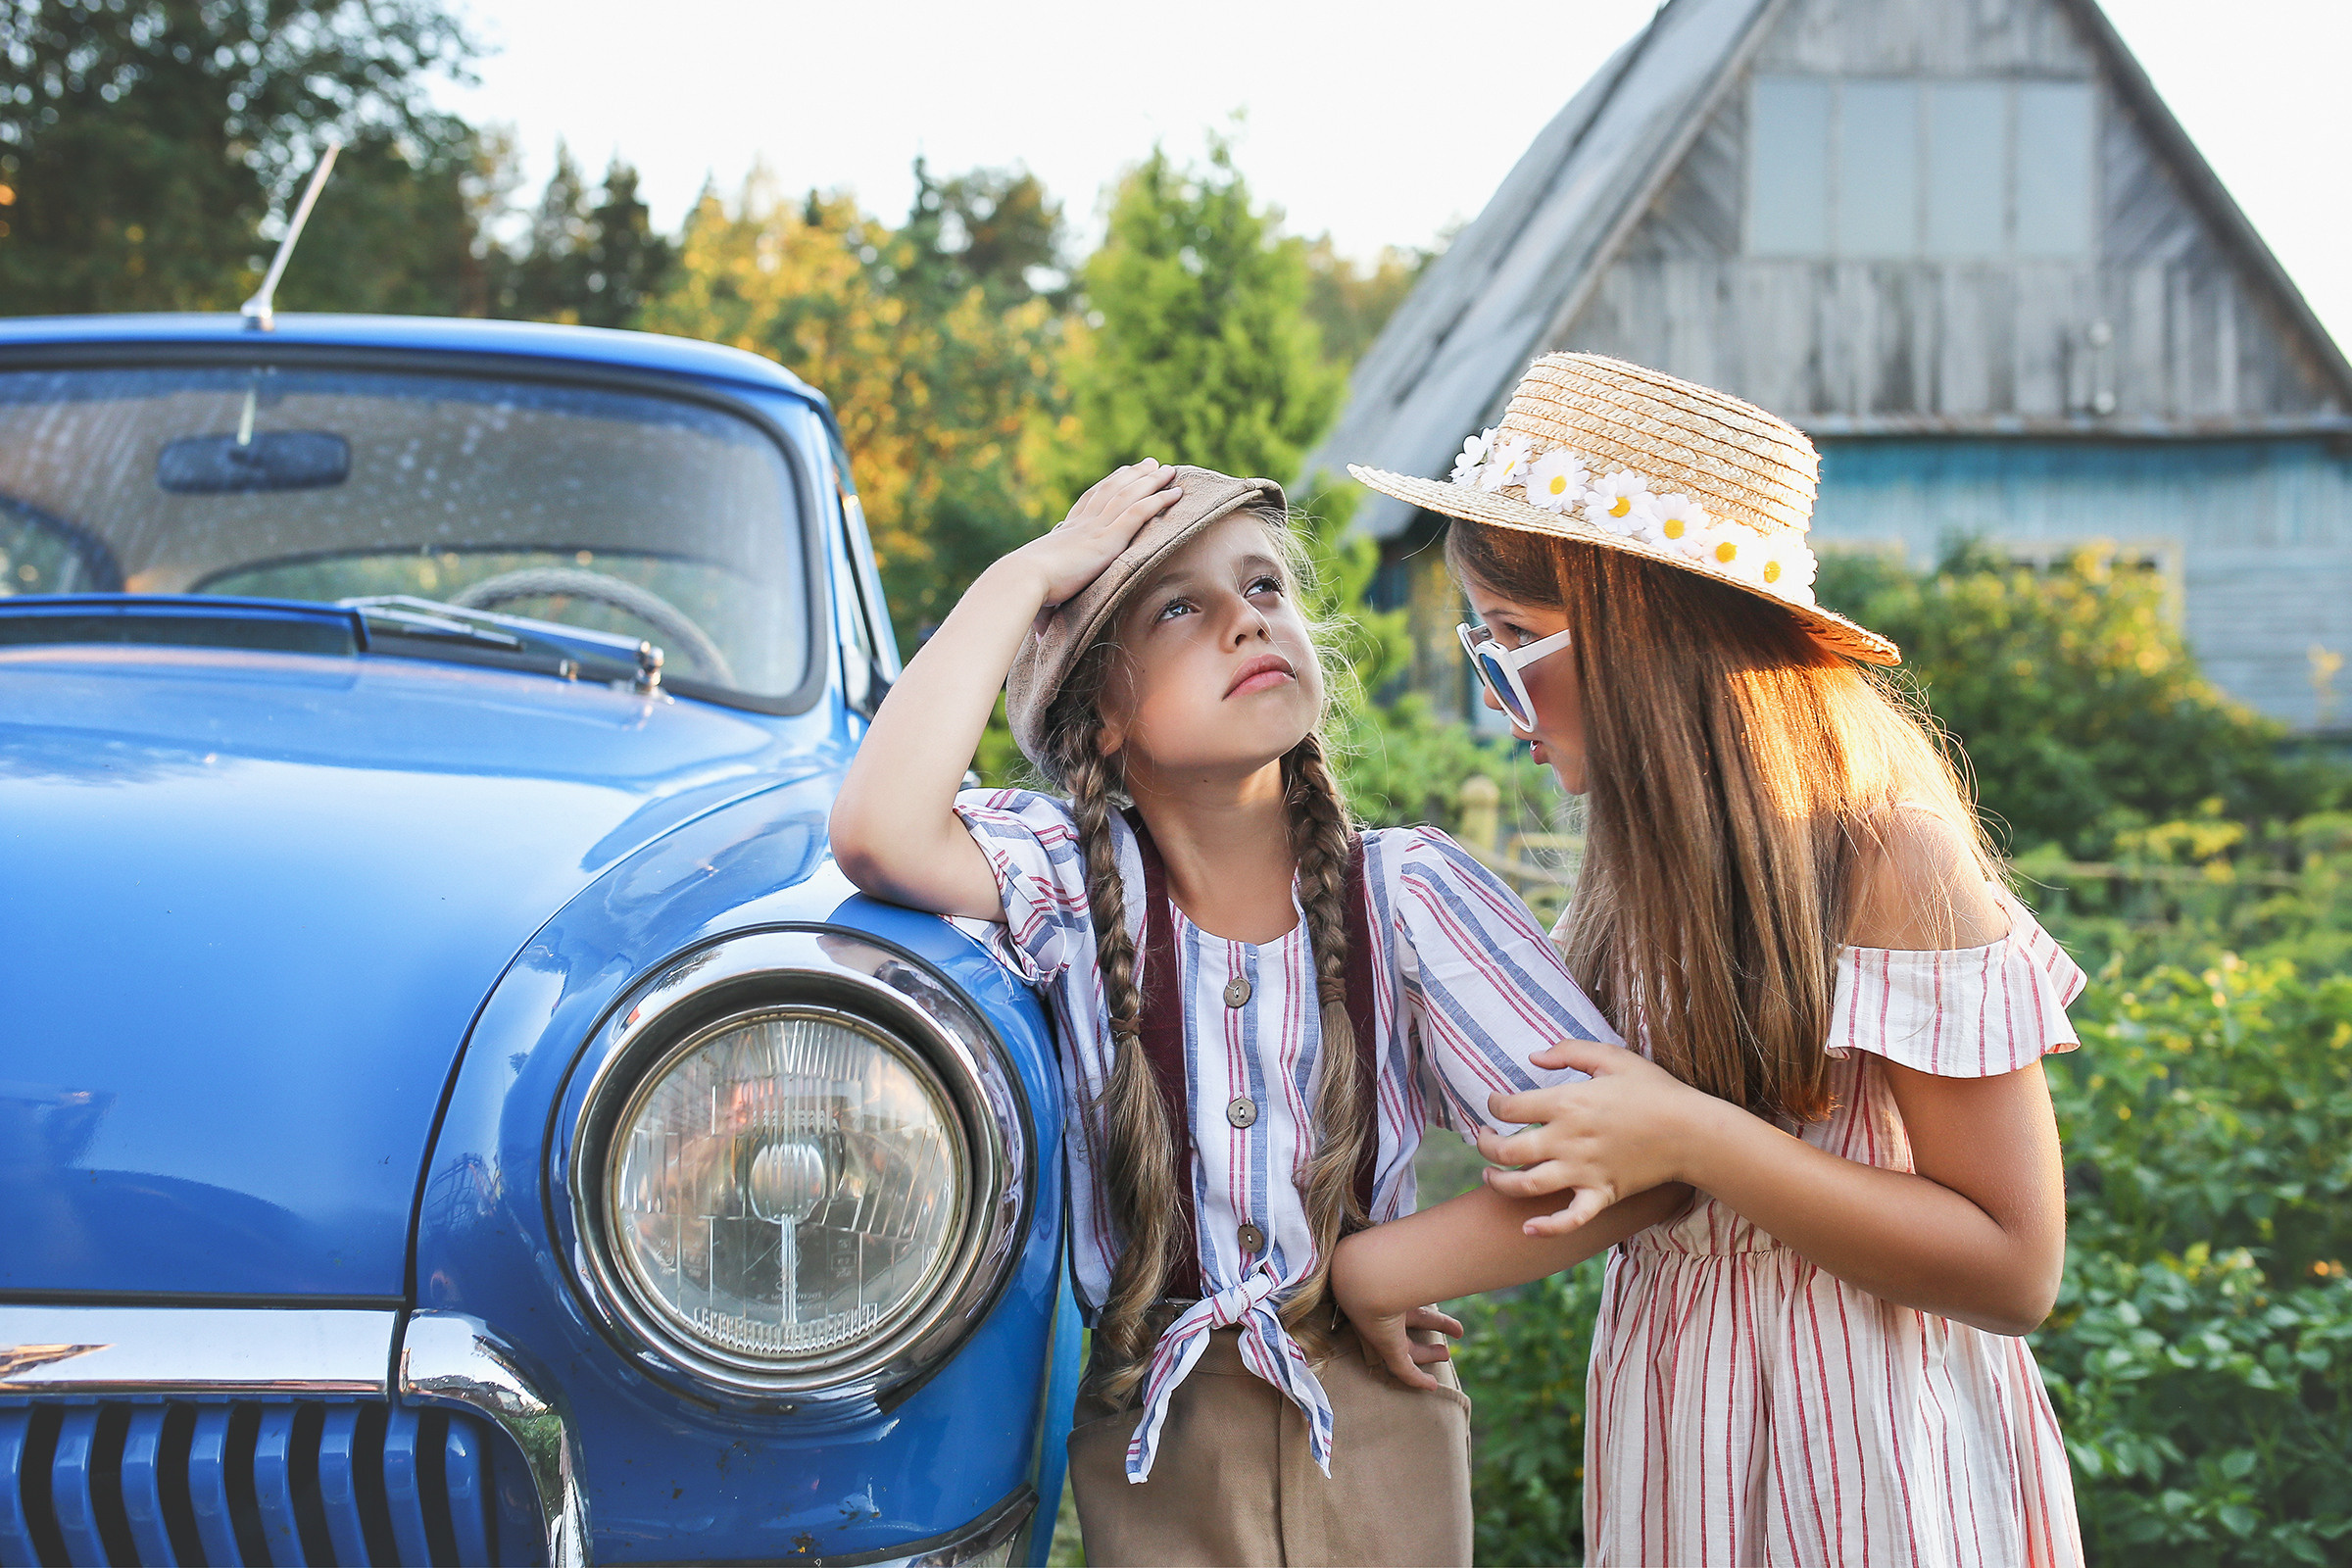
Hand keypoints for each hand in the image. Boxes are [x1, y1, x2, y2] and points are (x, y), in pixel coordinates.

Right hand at [1010, 460, 1183, 607]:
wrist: (1024, 580)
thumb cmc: (1026, 593)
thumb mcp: (1040, 597)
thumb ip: (1047, 612)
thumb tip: (1042, 640)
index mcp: (1066, 534)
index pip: (1090, 503)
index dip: (1107, 485)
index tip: (1120, 474)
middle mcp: (1083, 525)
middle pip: (1113, 491)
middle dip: (1133, 476)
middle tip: (1151, 464)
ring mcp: (1097, 529)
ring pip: (1130, 496)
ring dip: (1151, 481)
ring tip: (1169, 470)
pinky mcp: (1108, 538)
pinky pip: (1139, 512)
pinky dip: (1158, 500)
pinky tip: (1174, 492)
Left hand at [1332, 1228, 1463, 1390]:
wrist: (1365, 1277)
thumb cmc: (1387, 1262)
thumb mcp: (1414, 1258)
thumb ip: (1428, 1245)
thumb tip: (1450, 1231)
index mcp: (1395, 1290)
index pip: (1417, 1299)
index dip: (1435, 1304)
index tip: (1451, 1303)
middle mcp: (1389, 1311)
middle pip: (1416, 1323)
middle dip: (1437, 1326)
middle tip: (1458, 1331)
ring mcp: (1387, 1332)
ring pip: (1409, 1349)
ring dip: (1427, 1354)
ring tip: (1446, 1354)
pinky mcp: (1387, 1350)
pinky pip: (1403, 1371)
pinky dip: (1418, 1380)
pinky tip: (1432, 1386)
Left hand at [1477, 1037, 1711, 1237]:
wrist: (1693, 1131)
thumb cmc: (1653, 1090)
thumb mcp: (1612, 1057)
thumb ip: (1569, 1052)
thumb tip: (1533, 1057)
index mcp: (1567, 1103)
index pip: (1511, 1107)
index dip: (1493, 1105)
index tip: (1494, 1105)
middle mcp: (1568, 1140)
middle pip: (1508, 1150)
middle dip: (1486, 1146)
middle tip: (1485, 1140)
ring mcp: (1584, 1171)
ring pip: (1526, 1186)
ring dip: (1500, 1184)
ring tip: (1490, 1176)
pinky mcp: (1602, 1194)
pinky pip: (1569, 1219)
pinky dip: (1546, 1227)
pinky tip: (1528, 1228)